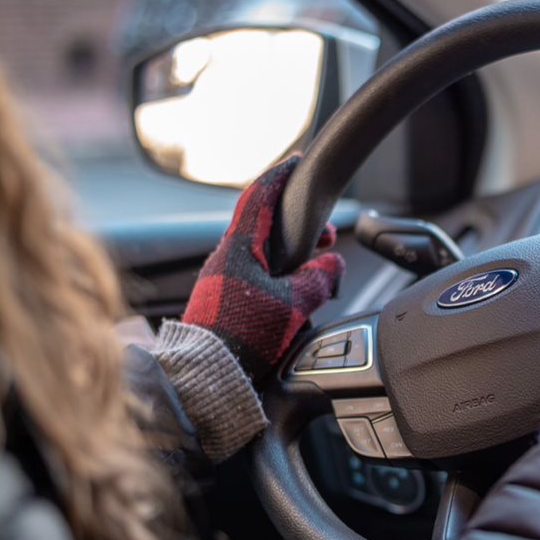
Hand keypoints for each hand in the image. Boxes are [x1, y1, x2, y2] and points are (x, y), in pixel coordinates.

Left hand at [183, 156, 343, 381]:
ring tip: (315, 266)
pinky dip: (278, 273)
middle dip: (299, 226)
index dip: (280, 178)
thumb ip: (318, 279)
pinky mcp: (224, 301)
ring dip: (290, 254)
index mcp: (239, 248)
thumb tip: (332, 264)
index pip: (259, 197)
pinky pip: (256, 275)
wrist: (207, 374)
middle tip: (326, 235)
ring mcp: (222, 279)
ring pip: (261, 253)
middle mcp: (226, 258)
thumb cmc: (241, 337)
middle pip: (264, 226)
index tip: (297, 165)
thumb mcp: (292, 306)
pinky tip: (293, 292)